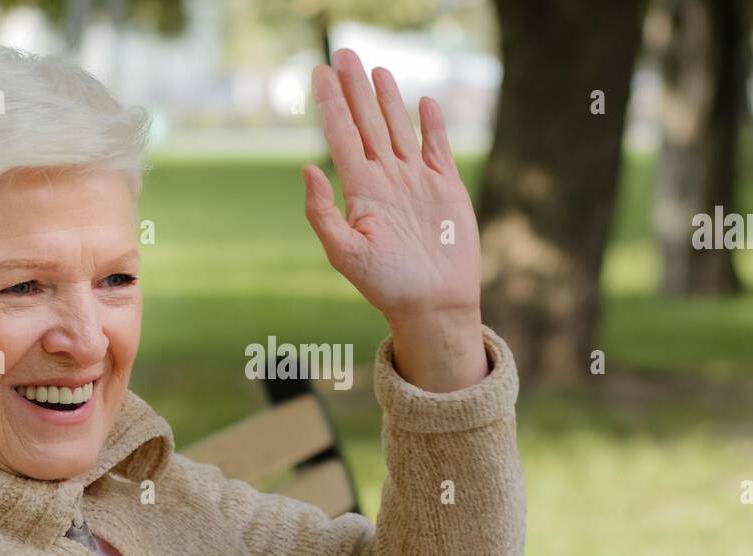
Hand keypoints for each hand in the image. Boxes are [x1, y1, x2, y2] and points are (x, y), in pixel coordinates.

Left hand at [304, 49, 486, 392]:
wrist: (433, 304)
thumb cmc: (386, 286)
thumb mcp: (345, 254)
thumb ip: (323, 213)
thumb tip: (307, 169)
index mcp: (360, 190)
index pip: (341, 135)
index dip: (330, 103)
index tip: (318, 73)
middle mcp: (386, 179)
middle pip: (367, 122)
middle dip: (355, 88)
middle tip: (342, 54)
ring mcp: (416, 181)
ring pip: (398, 129)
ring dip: (388, 99)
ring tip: (376, 70)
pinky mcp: (446, 189)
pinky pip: (436, 149)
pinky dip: (431, 125)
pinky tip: (424, 103)